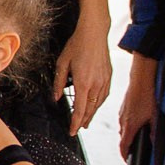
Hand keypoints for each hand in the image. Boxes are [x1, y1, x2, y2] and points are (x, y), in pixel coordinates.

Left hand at [54, 16, 112, 135]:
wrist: (94, 33)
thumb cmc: (77, 46)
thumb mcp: (62, 63)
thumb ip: (58, 83)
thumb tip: (56, 98)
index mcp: (83, 83)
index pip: (79, 109)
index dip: (75, 123)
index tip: (72, 131)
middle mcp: (96, 84)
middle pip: (90, 110)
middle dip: (83, 121)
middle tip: (78, 129)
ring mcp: (104, 81)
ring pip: (98, 104)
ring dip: (91, 114)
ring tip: (86, 120)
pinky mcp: (109, 76)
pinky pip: (104, 95)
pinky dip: (98, 103)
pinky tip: (95, 105)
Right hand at [117, 59, 156, 156]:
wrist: (141, 79)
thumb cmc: (148, 96)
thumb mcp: (154, 117)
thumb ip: (154, 132)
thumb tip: (153, 142)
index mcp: (129, 126)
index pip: (123, 146)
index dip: (125, 155)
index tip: (128, 160)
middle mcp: (122, 121)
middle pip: (122, 138)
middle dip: (128, 145)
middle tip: (137, 148)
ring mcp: (121, 113)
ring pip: (123, 128)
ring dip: (129, 133)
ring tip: (138, 134)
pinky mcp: (123, 107)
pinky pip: (123, 120)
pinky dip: (128, 124)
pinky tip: (138, 119)